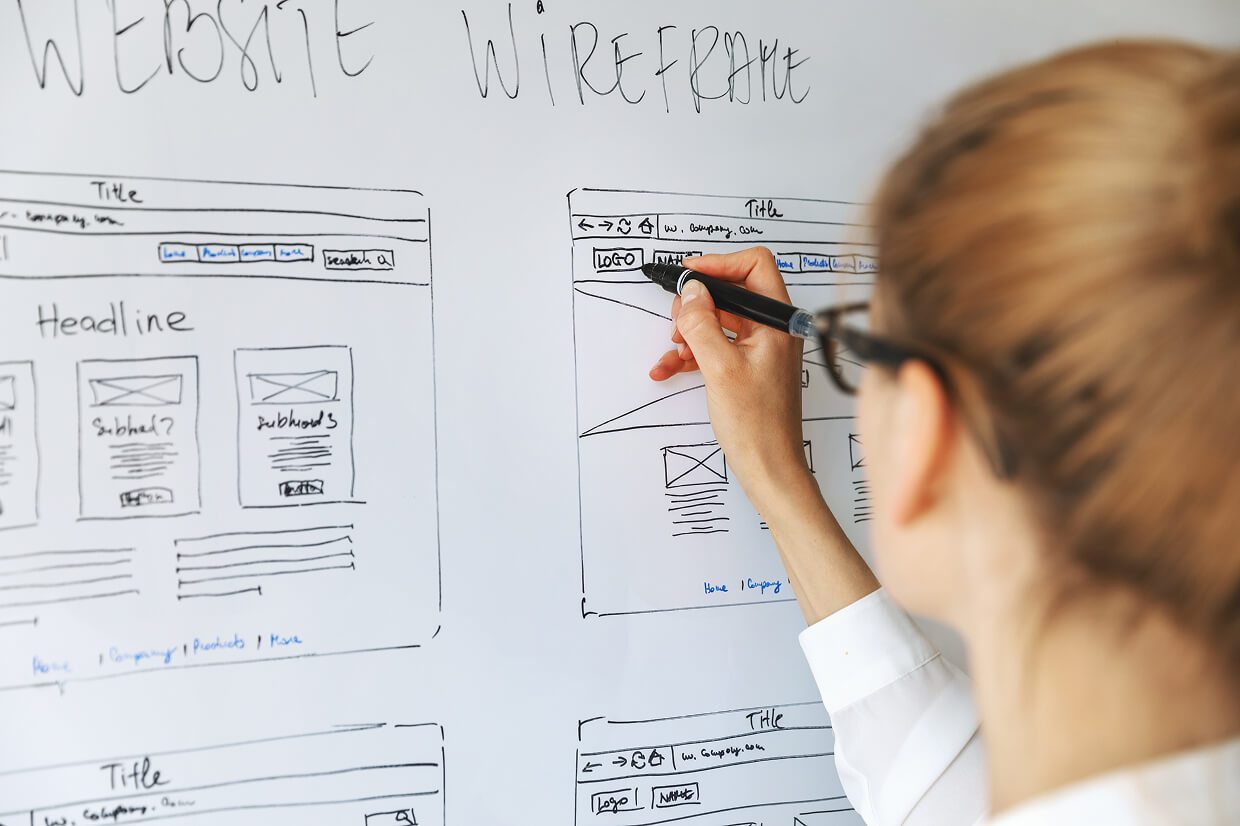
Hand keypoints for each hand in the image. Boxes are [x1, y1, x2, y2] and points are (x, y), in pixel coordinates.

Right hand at [649, 247, 811, 507]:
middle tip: (678, 320)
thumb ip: (703, 324)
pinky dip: (691, 354)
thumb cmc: (758, 426)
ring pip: (718, 321)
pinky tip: (669, 367)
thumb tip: (691, 292)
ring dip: (690, 331)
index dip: (720, 264)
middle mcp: (772, 330)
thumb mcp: (720, 368)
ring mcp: (759, 349)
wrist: (769, 468)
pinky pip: (714, 346)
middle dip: (698, 303)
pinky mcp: (745, 367)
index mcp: (777, 322)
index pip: (755, 266)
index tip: (689, 275)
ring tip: (673, 349)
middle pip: (731, 292)